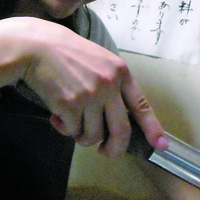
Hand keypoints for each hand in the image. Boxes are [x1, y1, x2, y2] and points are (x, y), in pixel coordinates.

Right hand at [23, 22, 167, 156]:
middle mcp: (109, 85)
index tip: (161, 145)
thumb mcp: (100, 61)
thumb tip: (117, 120)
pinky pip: (73, 132)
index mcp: (120, 73)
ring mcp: (90, 96)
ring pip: (93, 135)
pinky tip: (57, 115)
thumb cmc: (68, 55)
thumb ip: (113, 85)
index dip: (152, 128)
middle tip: (106, 152)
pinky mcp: (70, 105)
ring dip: (82, 137)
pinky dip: (65, 129)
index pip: (141, 105)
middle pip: (121, 131)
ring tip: (72, 123)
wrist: (37, 47)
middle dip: (114, 149)